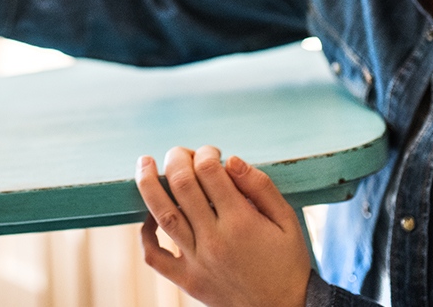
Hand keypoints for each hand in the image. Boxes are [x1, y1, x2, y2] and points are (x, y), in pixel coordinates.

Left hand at [135, 145, 311, 306]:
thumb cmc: (288, 262)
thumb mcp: (287, 220)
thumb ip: (260, 186)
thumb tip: (231, 160)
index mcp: (241, 221)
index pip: (209, 172)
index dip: (205, 153)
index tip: (211, 152)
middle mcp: (214, 239)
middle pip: (182, 186)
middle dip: (176, 160)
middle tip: (179, 152)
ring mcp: (197, 261)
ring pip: (163, 215)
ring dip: (149, 184)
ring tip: (144, 163)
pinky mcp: (188, 281)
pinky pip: (156, 257)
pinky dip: (146, 235)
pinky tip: (149, 216)